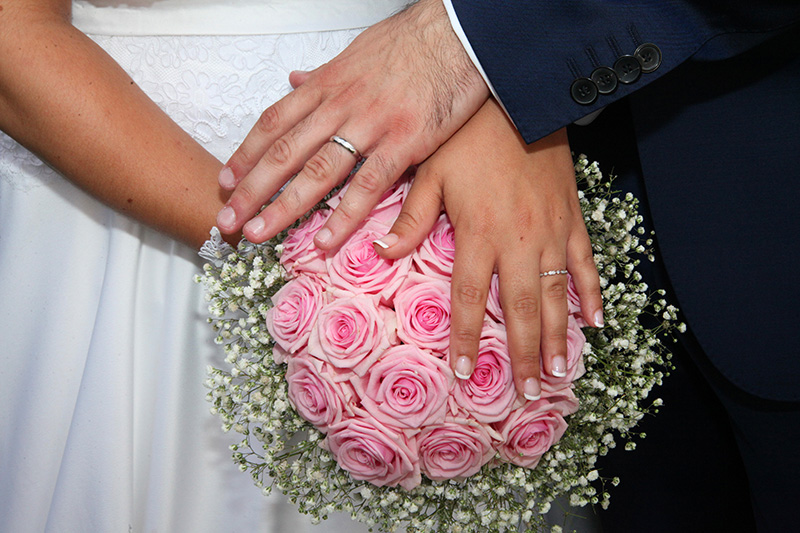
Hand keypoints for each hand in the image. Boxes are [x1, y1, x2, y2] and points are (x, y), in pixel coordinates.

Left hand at [215, 0, 488, 248]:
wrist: (455, 34)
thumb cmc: (409, 46)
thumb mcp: (355, 55)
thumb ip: (324, 77)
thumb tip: (295, 81)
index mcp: (327, 85)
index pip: (274, 122)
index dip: (247, 154)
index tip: (226, 181)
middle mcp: (340, 105)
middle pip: (285, 152)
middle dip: (251, 189)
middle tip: (226, 219)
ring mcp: (371, 124)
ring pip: (317, 171)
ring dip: (284, 206)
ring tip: (257, 233)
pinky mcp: (404, 142)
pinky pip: (368, 185)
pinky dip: (345, 215)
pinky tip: (324, 240)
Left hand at [375, 99, 602, 398]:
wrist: (518, 101)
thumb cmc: (469, 138)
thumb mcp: (430, 173)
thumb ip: (410, 217)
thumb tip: (382, 253)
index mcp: (479, 234)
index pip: (471, 298)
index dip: (467, 338)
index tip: (465, 373)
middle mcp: (519, 241)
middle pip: (522, 309)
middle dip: (524, 354)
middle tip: (529, 393)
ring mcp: (552, 232)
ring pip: (557, 294)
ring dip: (560, 336)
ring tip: (562, 372)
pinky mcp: (573, 218)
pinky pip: (586, 262)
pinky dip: (593, 292)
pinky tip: (598, 320)